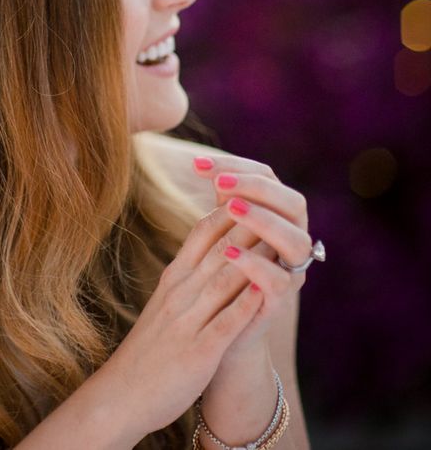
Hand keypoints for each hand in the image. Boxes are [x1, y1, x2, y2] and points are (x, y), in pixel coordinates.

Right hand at [96, 197, 266, 440]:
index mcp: (173, 278)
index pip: (202, 232)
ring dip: (253, 256)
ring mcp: (188, 321)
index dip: (230, 210)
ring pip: (224, 279)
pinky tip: (264, 289)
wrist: (122, 393)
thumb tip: (215, 250)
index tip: (254, 194)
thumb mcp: (165, 301)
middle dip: (249, 223)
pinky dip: (245, 303)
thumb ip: (188, 275)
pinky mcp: (198, 351)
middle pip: (218, 248)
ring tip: (281, 237)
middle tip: (277, 202)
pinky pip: (225, 322)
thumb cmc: (148, 347)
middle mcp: (180, 293)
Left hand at [191, 154, 311, 360]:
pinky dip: (255, 263)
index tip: (197, 164)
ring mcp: (291, 270)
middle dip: (256, 188)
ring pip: (294, 239)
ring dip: (262, 219)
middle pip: (292, 202)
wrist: (218, 329)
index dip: (235, 166)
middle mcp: (292, 238)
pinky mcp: (280, 301)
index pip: (267, 176)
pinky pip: (279, 279)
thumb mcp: (218, 228)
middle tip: (218, 183)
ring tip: (229, 207)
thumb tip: (201, 163)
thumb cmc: (218, 270)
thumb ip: (221, 201)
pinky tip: (228, 252)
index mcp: (277, 214)